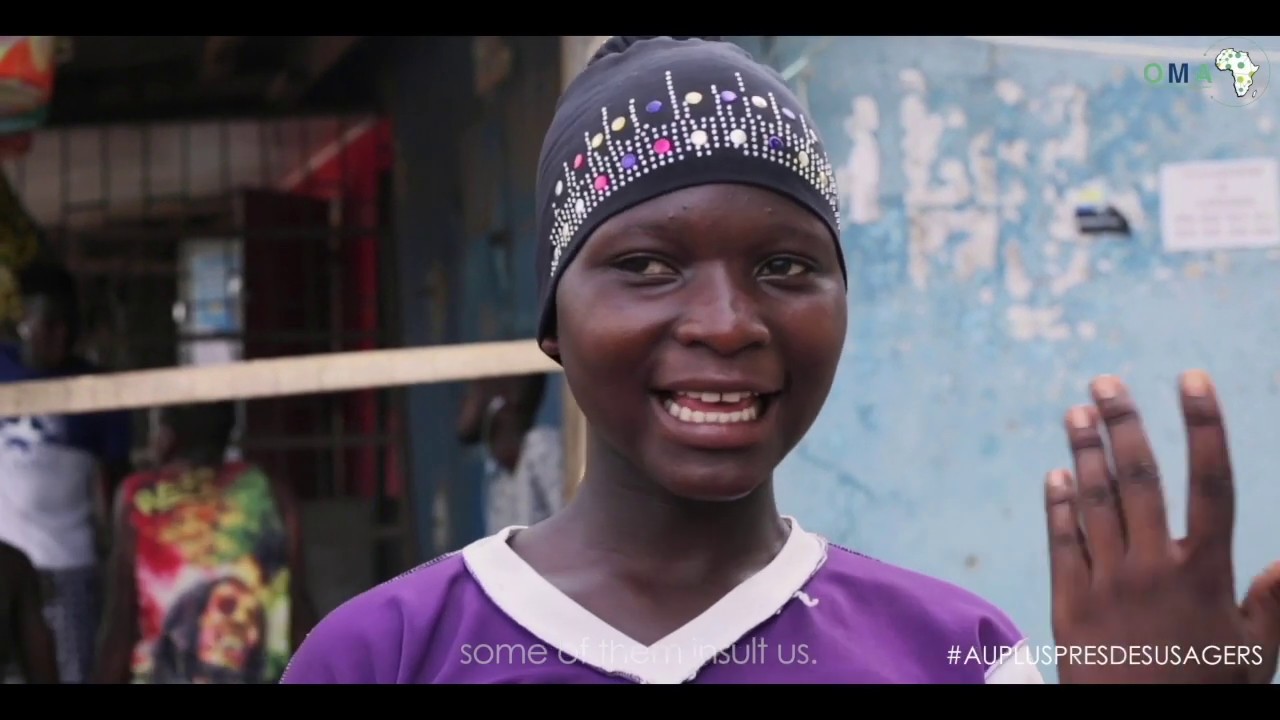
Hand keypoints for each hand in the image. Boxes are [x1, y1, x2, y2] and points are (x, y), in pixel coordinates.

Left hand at [1045, 371, 1279, 683]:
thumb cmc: (1207, 695)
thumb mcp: (1255, 656)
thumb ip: (1273, 606)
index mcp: (1205, 572)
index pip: (1211, 482)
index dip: (1205, 425)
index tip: (1193, 379)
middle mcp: (1153, 568)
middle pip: (1139, 478)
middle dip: (1124, 423)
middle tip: (1106, 381)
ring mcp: (1107, 582)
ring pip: (1094, 502)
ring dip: (1084, 453)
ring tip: (1076, 412)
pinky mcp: (1069, 602)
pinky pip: (1061, 542)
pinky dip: (1058, 506)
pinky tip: (1054, 475)